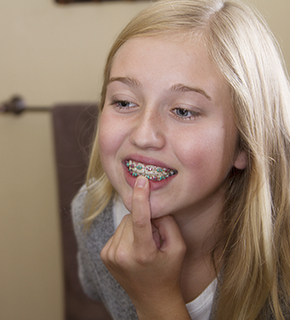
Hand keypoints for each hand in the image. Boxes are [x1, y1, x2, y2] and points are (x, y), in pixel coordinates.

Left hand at [101, 176, 189, 318]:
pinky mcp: (105, 254)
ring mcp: (110, 255)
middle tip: (153, 238)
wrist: (152, 298)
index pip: (139, 219)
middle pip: (132, 218)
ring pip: (124, 223)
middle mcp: (122, 254)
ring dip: (134, 227)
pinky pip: (118, 231)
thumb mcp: (178, 247)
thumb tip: (153, 206)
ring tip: (143, 246)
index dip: (140, 198)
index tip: (142, 180)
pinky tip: (133, 249)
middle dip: (144, 220)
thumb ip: (168, 223)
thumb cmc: (168, 272)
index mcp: (142, 253)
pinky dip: (127, 234)